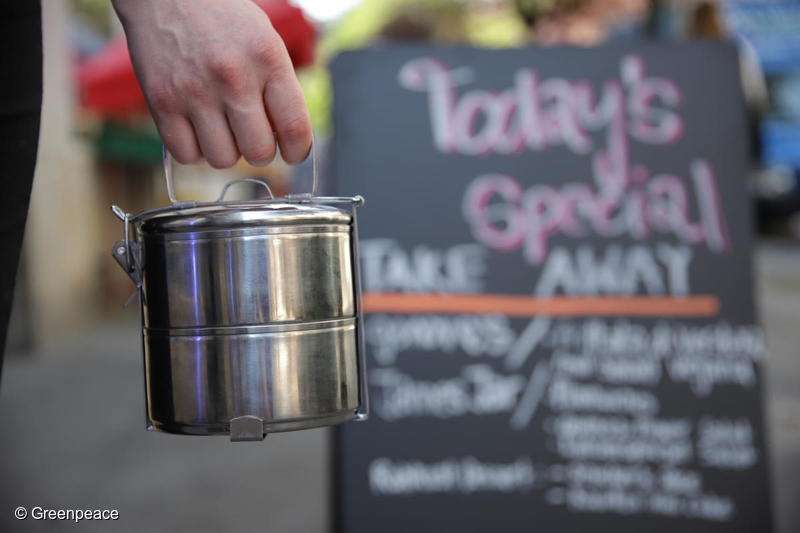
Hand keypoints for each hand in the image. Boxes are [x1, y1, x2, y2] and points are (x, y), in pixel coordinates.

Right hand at [112, 0, 311, 167]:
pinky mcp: (161, 101)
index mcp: (267, 59)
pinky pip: (186, 155)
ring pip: (222, 159)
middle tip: (253, 136)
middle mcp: (233, 77)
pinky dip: (194, 150)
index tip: (293, 152)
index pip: (294, 128)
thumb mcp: (266, 41)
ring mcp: (194, 91)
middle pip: (258, 152)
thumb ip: (279, 88)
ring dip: (226, 151)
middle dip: (260, 151)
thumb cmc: (223, 19)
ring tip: (222, 128)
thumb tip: (287, 141)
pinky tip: (197, 130)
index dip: (297, 151)